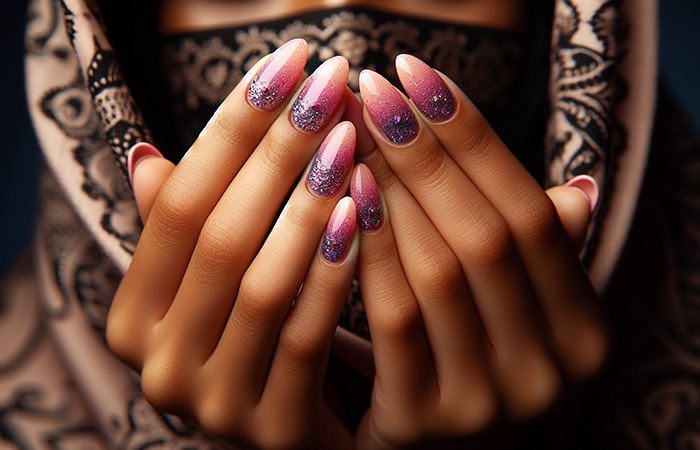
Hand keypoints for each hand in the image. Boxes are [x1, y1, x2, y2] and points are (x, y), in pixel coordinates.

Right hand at [107, 39, 356, 448]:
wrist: (304, 429)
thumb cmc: (262, 336)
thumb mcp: (213, 283)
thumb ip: (184, 230)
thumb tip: (147, 159)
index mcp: (133, 315)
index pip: (176, 205)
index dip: (231, 129)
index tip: (287, 65)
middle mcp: (155, 362)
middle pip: (217, 235)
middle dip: (276, 152)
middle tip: (329, 85)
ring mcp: (211, 403)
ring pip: (260, 283)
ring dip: (307, 204)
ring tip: (349, 140)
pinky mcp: (272, 429)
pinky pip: (306, 336)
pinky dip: (333, 272)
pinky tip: (363, 215)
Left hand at [351, 55, 611, 447]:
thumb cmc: (468, 357)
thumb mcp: (515, 309)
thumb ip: (541, 255)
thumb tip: (578, 189)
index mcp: (585, 331)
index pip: (532, 213)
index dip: (475, 138)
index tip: (418, 75)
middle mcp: (553, 370)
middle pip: (486, 235)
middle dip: (425, 153)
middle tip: (372, 91)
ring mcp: (492, 402)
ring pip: (439, 270)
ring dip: (393, 192)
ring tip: (350, 133)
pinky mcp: (426, 420)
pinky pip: (393, 317)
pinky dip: (368, 250)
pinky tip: (340, 199)